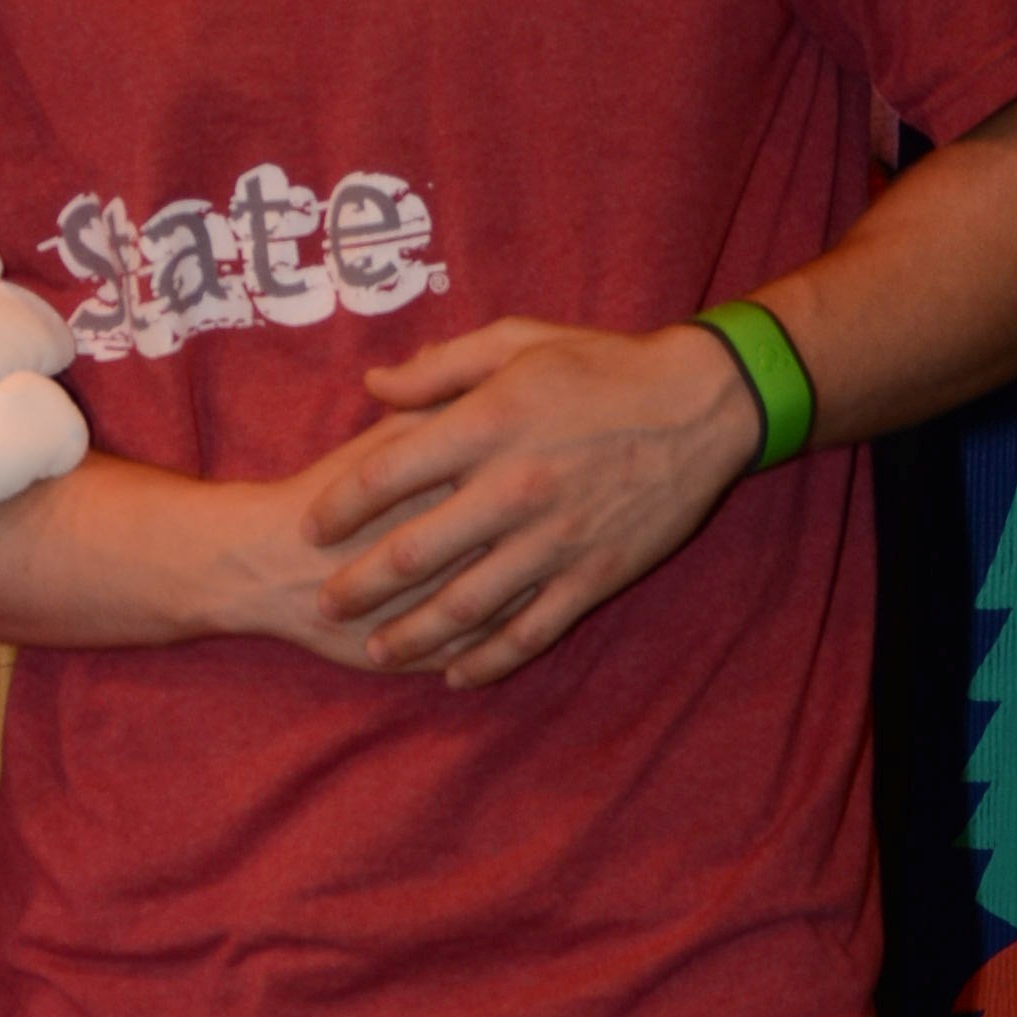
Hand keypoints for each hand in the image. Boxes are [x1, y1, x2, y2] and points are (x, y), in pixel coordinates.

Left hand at [298, 319, 763, 684]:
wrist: (704, 403)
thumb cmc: (602, 364)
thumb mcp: (518, 341)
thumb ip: (439, 368)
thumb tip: (371, 385)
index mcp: (489, 424)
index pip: (385, 475)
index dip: (339, 508)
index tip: (312, 527)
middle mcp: (515, 487)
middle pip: (413, 552)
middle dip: (359, 585)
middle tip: (323, 601)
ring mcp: (556, 539)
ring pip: (465, 607)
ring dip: (412, 636)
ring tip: (375, 650)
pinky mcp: (594, 575)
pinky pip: (530, 633)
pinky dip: (487, 661)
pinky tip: (454, 674)